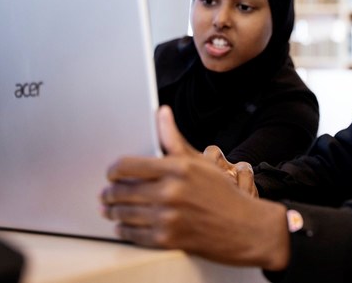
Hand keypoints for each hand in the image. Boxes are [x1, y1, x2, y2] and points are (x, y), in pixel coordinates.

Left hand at [100, 106, 288, 269]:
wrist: (245, 228)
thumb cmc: (223, 194)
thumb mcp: (201, 162)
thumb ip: (173, 138)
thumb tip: (161, 113)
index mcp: (177, 168)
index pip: (127, 166)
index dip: (113, 171)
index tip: (112, 174)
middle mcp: (171, 191)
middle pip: (121, 191)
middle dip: (109, 194)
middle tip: (107, 194)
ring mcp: (168, 217)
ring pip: (124, 213)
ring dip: (113, 212)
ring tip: (111, 209)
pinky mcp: (167, 239)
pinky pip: (133, 234)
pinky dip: (124, 230)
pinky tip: (124, 225)